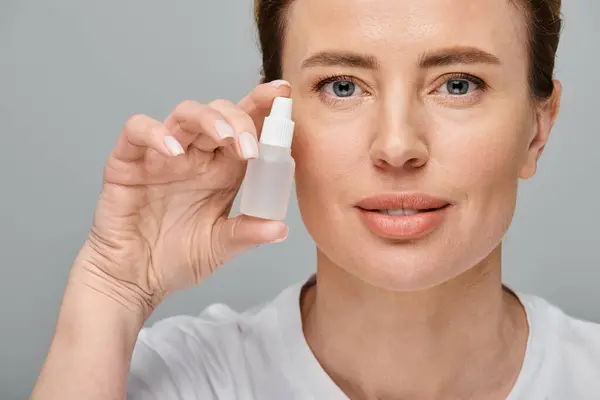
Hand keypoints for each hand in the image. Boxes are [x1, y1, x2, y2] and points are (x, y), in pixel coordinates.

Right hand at [73, 81, 290, 316]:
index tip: (281, 95)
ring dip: (209, 120)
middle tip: (253, 146)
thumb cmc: (174, 259)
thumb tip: (281, 228)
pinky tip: (173, 153)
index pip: (244, 128)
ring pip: (184, 114)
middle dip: (241, 119)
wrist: (133, 280)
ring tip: (227, 140)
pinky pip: (137, 131)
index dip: (260, 106)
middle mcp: (194, 156)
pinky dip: (155, 134)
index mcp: (221, 170)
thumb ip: (247, 233)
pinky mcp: (128, 162)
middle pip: (219, 113)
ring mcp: (161, 156)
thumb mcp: (219, 247)